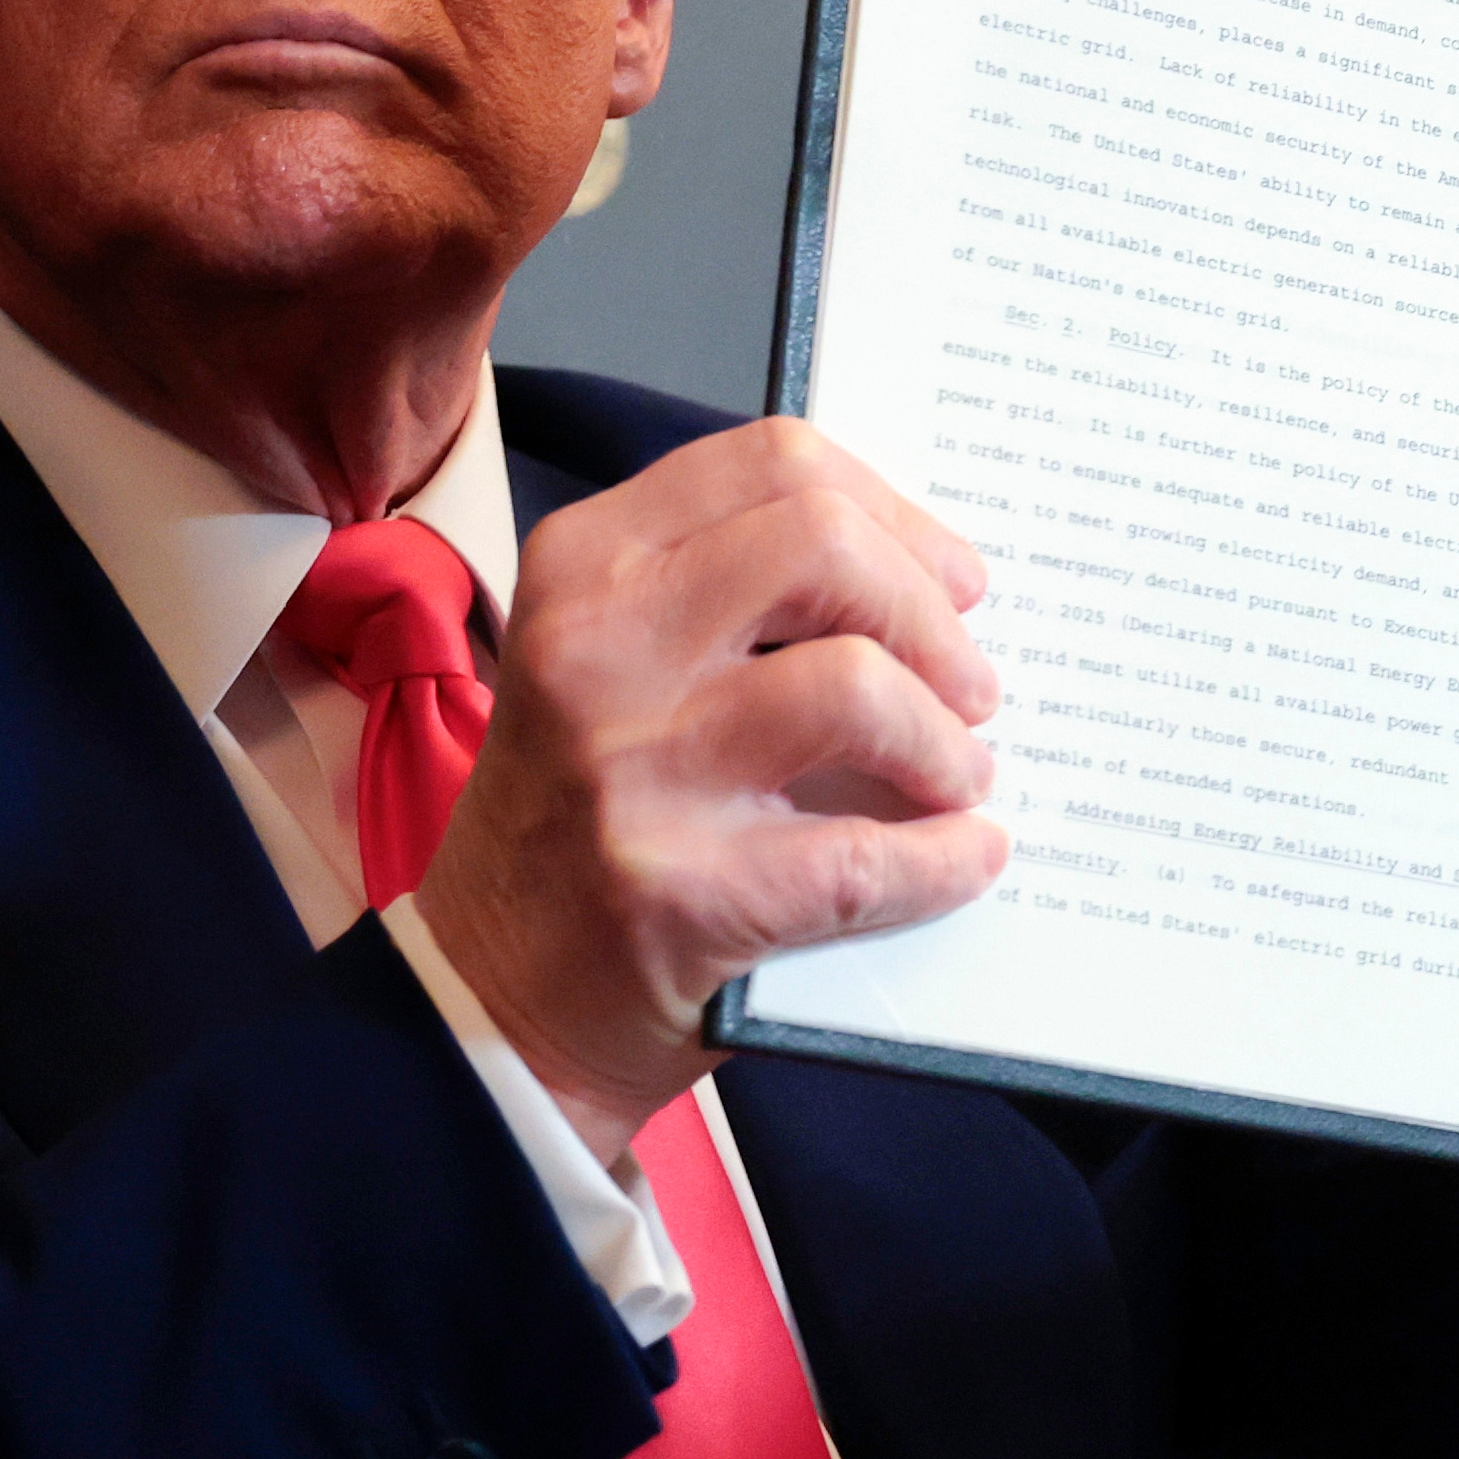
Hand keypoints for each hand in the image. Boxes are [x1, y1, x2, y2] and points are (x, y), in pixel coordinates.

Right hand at [408, 420, 1011, 1164]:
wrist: (488, 996)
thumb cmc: (582, 813)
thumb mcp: (613, 657)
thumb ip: (734, 595)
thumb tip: (932, 576)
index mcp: (586, 567)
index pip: (776, 463)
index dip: (895, 514)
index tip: (950, 576)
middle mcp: (594, 649)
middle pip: (825, 547)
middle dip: (932, 615)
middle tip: (969, 683)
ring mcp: (632, 771)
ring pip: (857, 687)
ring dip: (945, 740)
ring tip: (959, 775)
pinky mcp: (678, 895)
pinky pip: (866, 855)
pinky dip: (944, 859)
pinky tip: (963, 858)